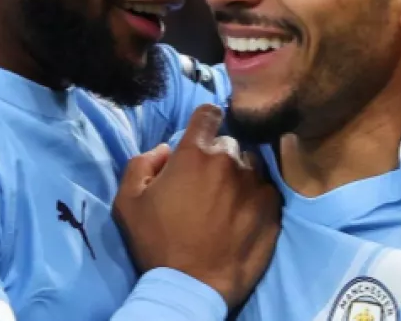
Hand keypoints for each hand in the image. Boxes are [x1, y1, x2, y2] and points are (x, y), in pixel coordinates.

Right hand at [113, 104, 280, 307]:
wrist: (193, 286)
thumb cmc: (157, 244)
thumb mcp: (128, 202)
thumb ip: (141, 163)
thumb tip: (164, 150)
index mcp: (195, 153)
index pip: (208, 113)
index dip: (204, 120)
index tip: (201, 134)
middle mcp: (230, 160)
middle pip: (228, 144)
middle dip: (217, 157)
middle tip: (205, 183)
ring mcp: (255, 183)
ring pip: (249, 165)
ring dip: (239, 175)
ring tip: (226, 201)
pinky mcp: (272, 207)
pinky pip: (266, 188)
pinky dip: (255, 195)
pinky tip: (242, 215)